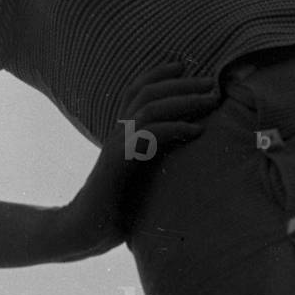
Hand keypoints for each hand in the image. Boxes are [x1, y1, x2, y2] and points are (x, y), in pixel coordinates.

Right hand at [56, 61, 221, 258]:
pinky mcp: (118, 162)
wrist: (83, 231)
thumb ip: (152, 158)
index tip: (185, 64)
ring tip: (211, 100)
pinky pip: (149, 136)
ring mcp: (117, 145)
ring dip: (184, 100)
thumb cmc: (114, 209)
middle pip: (148, 92)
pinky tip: (197, 131)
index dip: (159, 73)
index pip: (136, 90)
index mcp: (120, 131)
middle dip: (182, 83)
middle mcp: (117, 132)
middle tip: (210, 81)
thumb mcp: (138, 176)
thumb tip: (184, 151)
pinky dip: (175, 128)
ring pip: (150, 107)